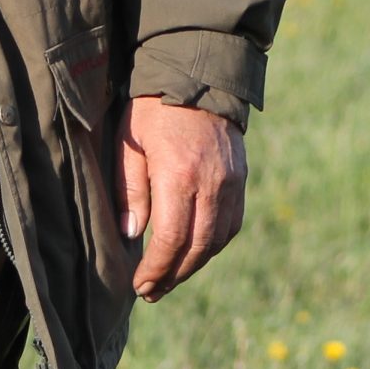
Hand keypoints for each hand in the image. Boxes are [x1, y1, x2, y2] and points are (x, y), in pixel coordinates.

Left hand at [118, 96, 245, 302]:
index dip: (157, 268)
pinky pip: (231, 225)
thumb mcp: (129, 144)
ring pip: (217, 241)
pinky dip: (212, 245)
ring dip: (193, 265)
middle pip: (197, 248)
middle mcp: (212, 184)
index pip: (172, 239)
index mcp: (180, 175)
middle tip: (152, 292)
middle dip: (173, 275)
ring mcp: (231, 184)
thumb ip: (130, 191)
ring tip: (170, 278)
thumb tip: (134, 236)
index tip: (141, 285)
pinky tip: (194, 253)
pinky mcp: (240, 181)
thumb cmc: (152, 110)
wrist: (197, 75)